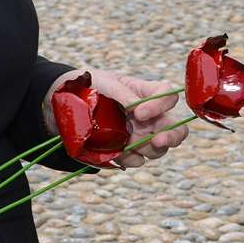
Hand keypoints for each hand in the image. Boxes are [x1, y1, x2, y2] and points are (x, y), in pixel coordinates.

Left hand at [43, 68, 188, 167]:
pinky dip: (129, 159)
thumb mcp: (105, 82)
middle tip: (157, 140)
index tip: (139, 112)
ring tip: (129, 145)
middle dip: (172, 136)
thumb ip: (122, 93)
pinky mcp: (127, 151)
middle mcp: (149, 117)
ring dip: (148, 150)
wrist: (67, 104)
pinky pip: (137, 160)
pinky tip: (117, 154)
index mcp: (146, 94)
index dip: (160, 105)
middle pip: (176, 128)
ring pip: (159, 149)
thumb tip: (136, 106)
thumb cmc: (90, 86)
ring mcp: (140, 135)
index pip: (168, 97)